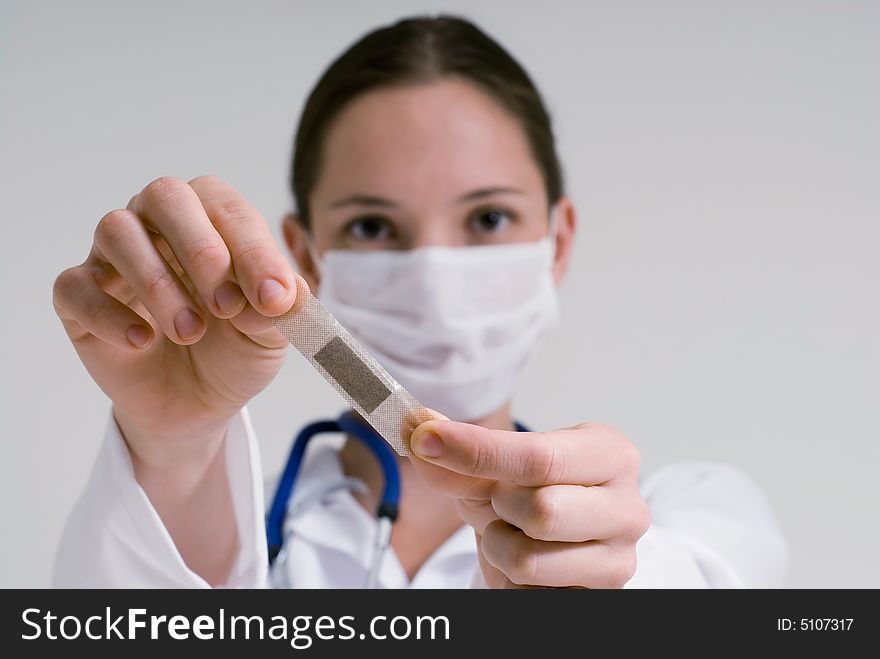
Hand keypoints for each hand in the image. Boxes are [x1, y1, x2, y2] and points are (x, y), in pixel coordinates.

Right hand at [53, 175, 300, 460]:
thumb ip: (282, 309)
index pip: (228, 209)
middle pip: (165, 196)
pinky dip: (110, 313)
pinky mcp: (79, 297)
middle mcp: (157, 224)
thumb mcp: (272, 334)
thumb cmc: (235, 349)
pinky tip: (142, 341)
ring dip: (157, 283)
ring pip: (117, 231)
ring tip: (190, 332)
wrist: (197, 405)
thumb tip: (277, 296)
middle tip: (226, 307)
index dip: (253, 250)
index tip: (274, 299)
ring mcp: (112, 257)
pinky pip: (76, 286)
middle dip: (200, 249)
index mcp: (211, 219)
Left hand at [408, 421, 649, 587]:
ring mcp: (620, 559)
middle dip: (501, 508)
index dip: (476, 450)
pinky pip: (530, 597)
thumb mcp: (490, 468)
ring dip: (499, 548)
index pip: (539, 456)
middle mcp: (628, 506)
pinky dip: (508, 580)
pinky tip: (522, 564)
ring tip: (510, 534)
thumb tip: (417, 427)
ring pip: (530, 561)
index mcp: (610, 453)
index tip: (427, 439)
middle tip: (502, 502)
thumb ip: (456, 452)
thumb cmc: (526, 493)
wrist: (544, 540)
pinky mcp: (602, 599)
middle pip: (542, 511)